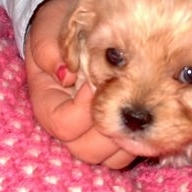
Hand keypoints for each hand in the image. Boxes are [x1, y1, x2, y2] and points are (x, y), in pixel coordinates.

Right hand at [25, 0, 134, 167]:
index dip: (82, 110)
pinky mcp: (113, 130)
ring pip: (108, 157)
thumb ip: (49, 52)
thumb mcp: (48, 36)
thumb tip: (66, 75)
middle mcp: (69, 125)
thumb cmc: (59, 36)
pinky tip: (143, 117)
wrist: (76, 34)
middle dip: (109, 129)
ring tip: (135, 109)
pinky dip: (136, 142)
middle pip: (85, 150)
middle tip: (122, 100)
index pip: (63, 125)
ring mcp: (92, 131)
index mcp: (50, 104)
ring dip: (126, 139)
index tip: (95, 83)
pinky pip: (124, 152)